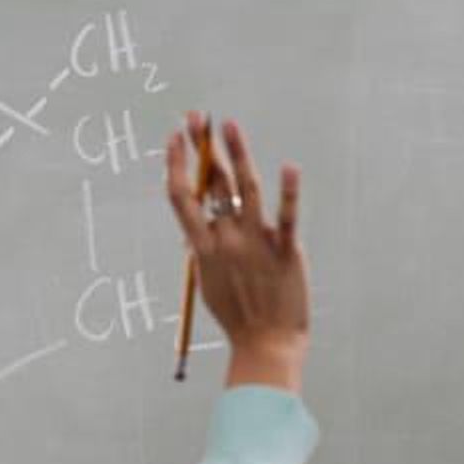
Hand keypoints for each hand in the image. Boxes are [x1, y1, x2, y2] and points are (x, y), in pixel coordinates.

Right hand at [165, 114, 308, 390]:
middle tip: (195, 117)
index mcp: (203, 247)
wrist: (266, 346)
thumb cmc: (238, 317)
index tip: (174, 139)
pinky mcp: (286, 252)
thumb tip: (197, 226)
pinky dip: (288, 193)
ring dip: (236, 153)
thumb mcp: (210, 282)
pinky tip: (289, 168)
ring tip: (229, 125)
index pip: (181, 197)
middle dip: (201, 147)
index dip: (175, 164)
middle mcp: (227, 240)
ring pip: (245, 190)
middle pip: (210, 184)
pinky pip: (287, 218)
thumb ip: (205, 250)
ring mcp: (257, 244)